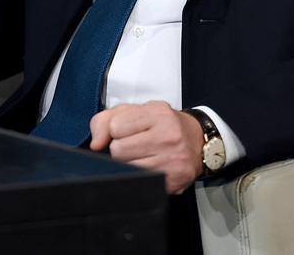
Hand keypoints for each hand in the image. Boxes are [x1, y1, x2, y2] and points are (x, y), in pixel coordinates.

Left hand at [89, 100, 204, 194]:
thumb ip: (106, 120)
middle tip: (137, 145)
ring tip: (144, 156)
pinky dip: (141, 176)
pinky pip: (140, 182)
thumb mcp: (136, 111)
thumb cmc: (163, 125)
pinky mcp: (173, 180)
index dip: (117, 130)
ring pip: (127, 168)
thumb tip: (96, 144)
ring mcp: (171, 159)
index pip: (115, 126)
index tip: (128, 131)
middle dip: (122, 149)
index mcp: (157, 113)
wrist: (198, 142)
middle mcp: (167, 135)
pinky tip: (151, 167)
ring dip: (130, 164)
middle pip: (118, 150)